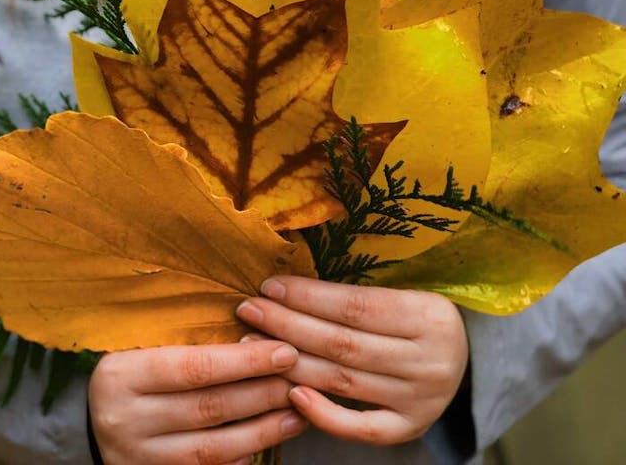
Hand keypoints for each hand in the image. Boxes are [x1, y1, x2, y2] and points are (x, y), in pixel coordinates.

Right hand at [88, 340, 308, 463]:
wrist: (85, 418)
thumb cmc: (128, 370)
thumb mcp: (141, 344)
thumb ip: (186, 337)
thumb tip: (256, 328)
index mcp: (122, 375)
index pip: (194, 367)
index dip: (245, 361)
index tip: (284, 351)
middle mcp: (126, 419)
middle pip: (209, 408)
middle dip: (263, 393)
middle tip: (299, 379)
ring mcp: (138, 457)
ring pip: (213, 448)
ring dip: (263, 430)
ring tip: (297, 413)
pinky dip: (241, 458)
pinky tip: (267, 440)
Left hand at [235, 276, 467, 444]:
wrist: (464, 359)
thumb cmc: (416, 318)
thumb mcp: (404, 295)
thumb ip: (356, 296)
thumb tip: (286, 287)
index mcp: (429, 315)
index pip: (355, 306)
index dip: (308, 296)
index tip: (270, 286)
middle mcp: (429, 360)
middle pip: (343, 343)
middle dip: (288, 325)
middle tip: (250, 310)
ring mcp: (421, 399)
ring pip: (343, 381)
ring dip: (291, 362)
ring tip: (253, 344)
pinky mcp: (410, 427)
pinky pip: (361, 427)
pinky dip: (323, 414)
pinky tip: (290, 394)